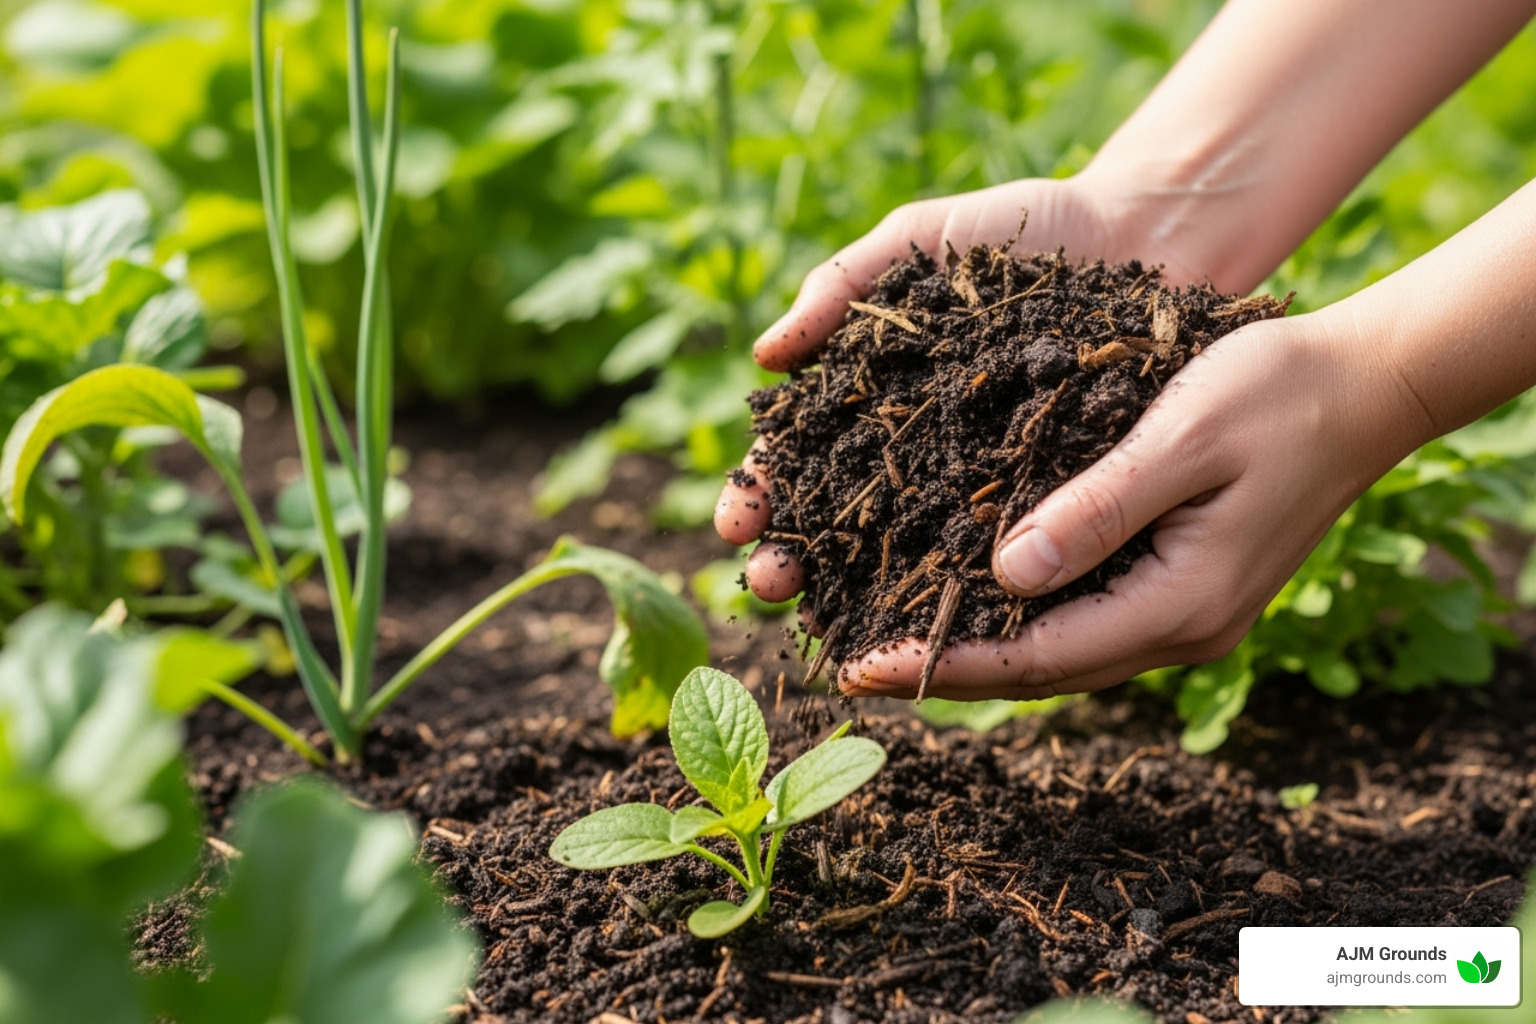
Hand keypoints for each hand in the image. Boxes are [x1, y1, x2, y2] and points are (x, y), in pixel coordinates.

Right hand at [715, 174, 1210, 604]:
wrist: (1139, 236)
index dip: (761, 493)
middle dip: (793, 558)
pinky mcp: (1041, 498)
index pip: (795, 458)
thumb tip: (766, 355)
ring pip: (904, 553)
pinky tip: (927, 621)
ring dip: (856, 594)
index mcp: (867, 398)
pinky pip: (993, 549)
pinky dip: (958, 590)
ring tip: (824, 622)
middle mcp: (912, 453)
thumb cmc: (1020, 230)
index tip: (737, 521)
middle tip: (770, 584)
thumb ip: (840, 285)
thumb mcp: (919, 241)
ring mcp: (974, 482)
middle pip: (834, 521)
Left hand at [838, 309, 1423, 697]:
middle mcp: (1182, 629)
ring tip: (888, 642)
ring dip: (975, 653)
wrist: (1364, 387)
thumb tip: (1004, 576)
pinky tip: (967, 599)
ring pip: (1058, 655)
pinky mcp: (1181, 587)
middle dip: (943, 672)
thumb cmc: (1276, 393)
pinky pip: (1082, 621)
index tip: (859, 664)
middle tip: (849, 667)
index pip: (1036, 657)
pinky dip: (1018, 620)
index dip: (943, 663)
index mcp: (1182, 603)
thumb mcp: (1183, 436)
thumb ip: (1099, 508)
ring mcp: (1186, 615)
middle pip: (1039, 673)